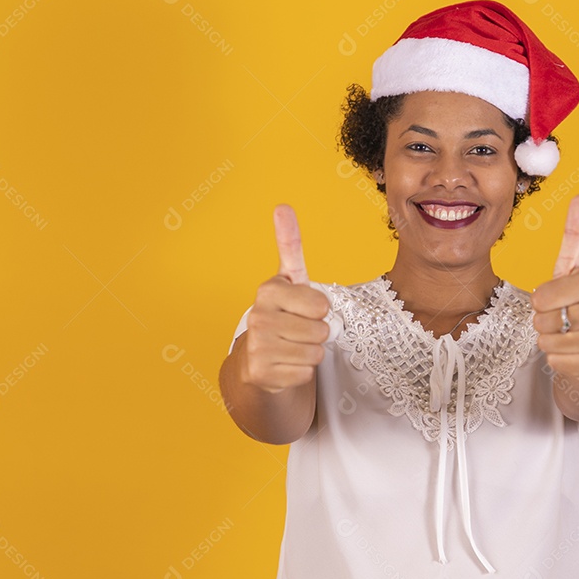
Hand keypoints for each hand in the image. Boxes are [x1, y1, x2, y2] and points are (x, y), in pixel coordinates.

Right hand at [240, 205, 330, 392]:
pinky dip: (301, 373)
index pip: (320, 303)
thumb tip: (282, 205)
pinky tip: (285, 365)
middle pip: (321, 330)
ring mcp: (257, 346)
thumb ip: (289, 245)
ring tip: (292, 347)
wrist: (259, 359)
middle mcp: (258, 316)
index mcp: (268, 290)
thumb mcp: (290, 281)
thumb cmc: (284, 315)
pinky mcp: (260, 373)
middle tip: (299, 331)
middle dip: (318, 333)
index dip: (320, 309)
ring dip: (311, 353)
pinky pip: (305, 373)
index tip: (304, 307)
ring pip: (315, 352)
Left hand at [531, 195, 578, 379]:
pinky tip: (575, 353)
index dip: (542, 300)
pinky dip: (559, 361)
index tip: (559, 299)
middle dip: (544, 322)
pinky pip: (555, 362)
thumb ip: (575, 234)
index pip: (540, 297)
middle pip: (540, 321)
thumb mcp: (571, 268)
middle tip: (562, 319)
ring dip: (550, 342)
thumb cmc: (577, 302)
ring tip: (568, 335)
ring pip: (546, 343)